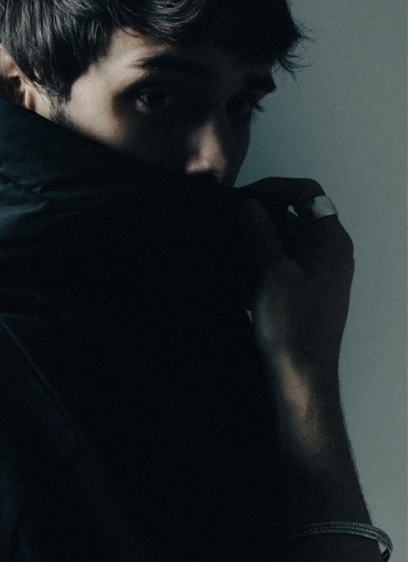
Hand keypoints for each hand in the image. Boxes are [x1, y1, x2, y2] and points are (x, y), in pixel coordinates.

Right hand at [239, 178, 353, 386]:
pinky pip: (280, 262)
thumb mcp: (272, 272)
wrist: (301, 374)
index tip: (245, 197)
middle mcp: (328, 252)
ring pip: (284, 240)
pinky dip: (260, 260)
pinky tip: (238, 270)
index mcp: (330, 241)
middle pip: (294, 215)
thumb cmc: (294, 327)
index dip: (275, 188)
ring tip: (230, 247)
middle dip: (261, 215)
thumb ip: (260, 233)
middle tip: (231, 221)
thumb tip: (248, 205)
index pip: (307, 193)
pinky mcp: (302, 289)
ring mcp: (316, 271)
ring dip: (257, 239)